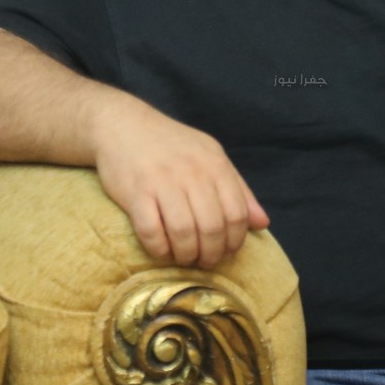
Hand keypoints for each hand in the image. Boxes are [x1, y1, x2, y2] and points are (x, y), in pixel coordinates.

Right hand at [93, 106, 269, 267]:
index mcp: (214, 164)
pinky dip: (159, 249)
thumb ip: (238, 189)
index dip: (235, 241)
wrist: (122, 124)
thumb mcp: (210, 156)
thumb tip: (262, 223)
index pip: (237, 214)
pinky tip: (161, 250)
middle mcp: (192, 172)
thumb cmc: (170, 145)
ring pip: (184, 233)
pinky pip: (151, 231)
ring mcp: (162, 182)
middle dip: (211, 254)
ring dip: (186, 255)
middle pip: (212, 228)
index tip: (226, 252)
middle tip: (204, 260)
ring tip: (184, 257)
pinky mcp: (135, 192)